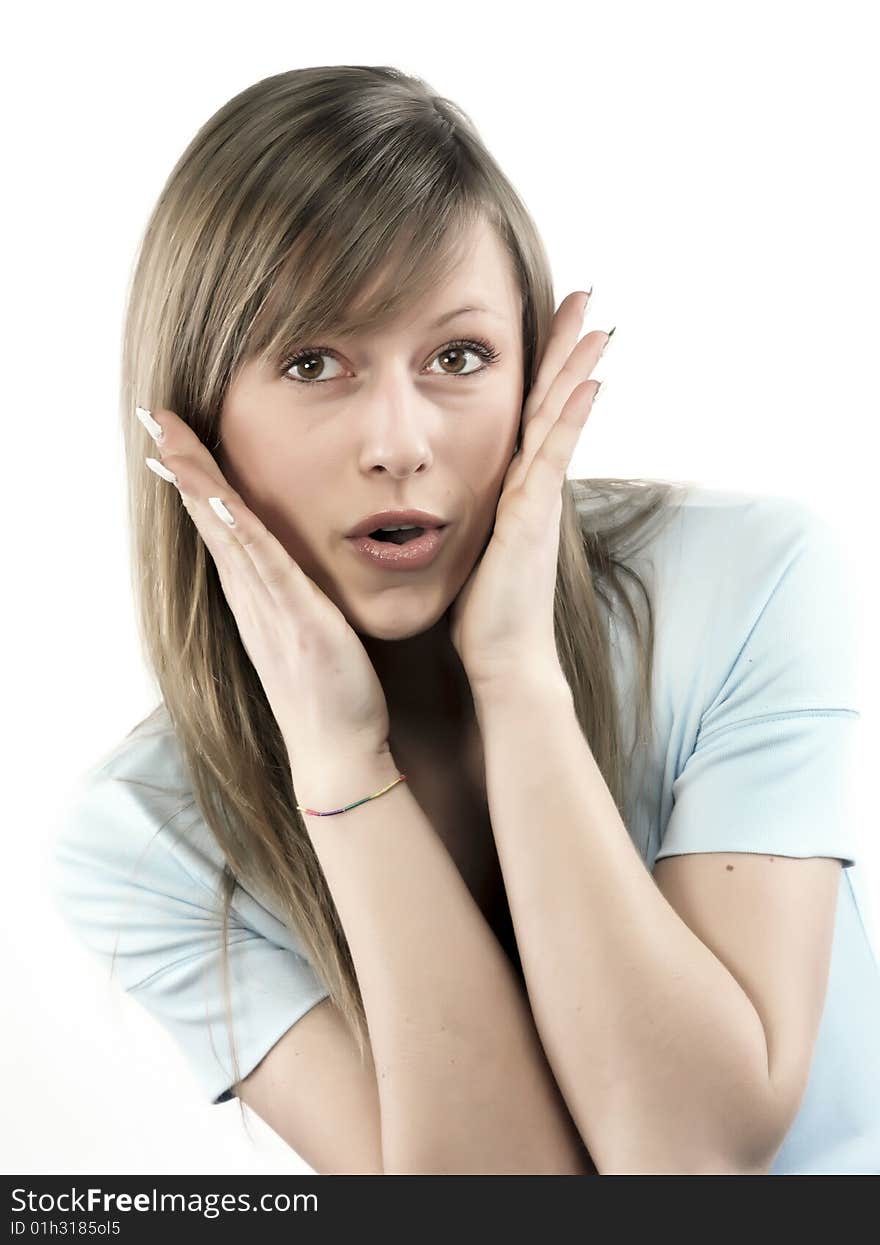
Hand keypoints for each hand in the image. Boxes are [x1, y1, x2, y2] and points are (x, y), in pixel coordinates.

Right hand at [141, 408, 390, 760]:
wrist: (336, 749)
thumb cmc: (326, 687)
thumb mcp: (301, 623)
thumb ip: (288, 587)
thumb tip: (286, 559)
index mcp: (252, 590)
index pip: (216, 518)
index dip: (193, 472)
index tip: (171, 428)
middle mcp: (249, 593)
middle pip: (207, 515)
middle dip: (181, 462)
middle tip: (152, 415)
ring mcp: (267, 606)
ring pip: (225, 532)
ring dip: (198, 482)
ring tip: (171, 438)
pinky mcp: (295, 620)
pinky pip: (264, 567)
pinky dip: (239, 530)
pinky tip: (222, 497)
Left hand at [448, 291, 610, 689]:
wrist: (503, 660)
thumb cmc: (483, 613)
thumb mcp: (468, 547)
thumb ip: (466, 515)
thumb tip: (435, 497)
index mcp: (514, 488)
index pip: (529, 413)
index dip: (542, 367)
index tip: (550, 321)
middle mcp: (533, 487)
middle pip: (551, 401)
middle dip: (567, 349)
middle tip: (585, 297)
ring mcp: (538, 500)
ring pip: (558, 420)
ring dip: (577, 369)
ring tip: (598, 322)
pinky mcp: (533, 520)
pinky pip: (555, 459)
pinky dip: (571, 421)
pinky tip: (591, 384)